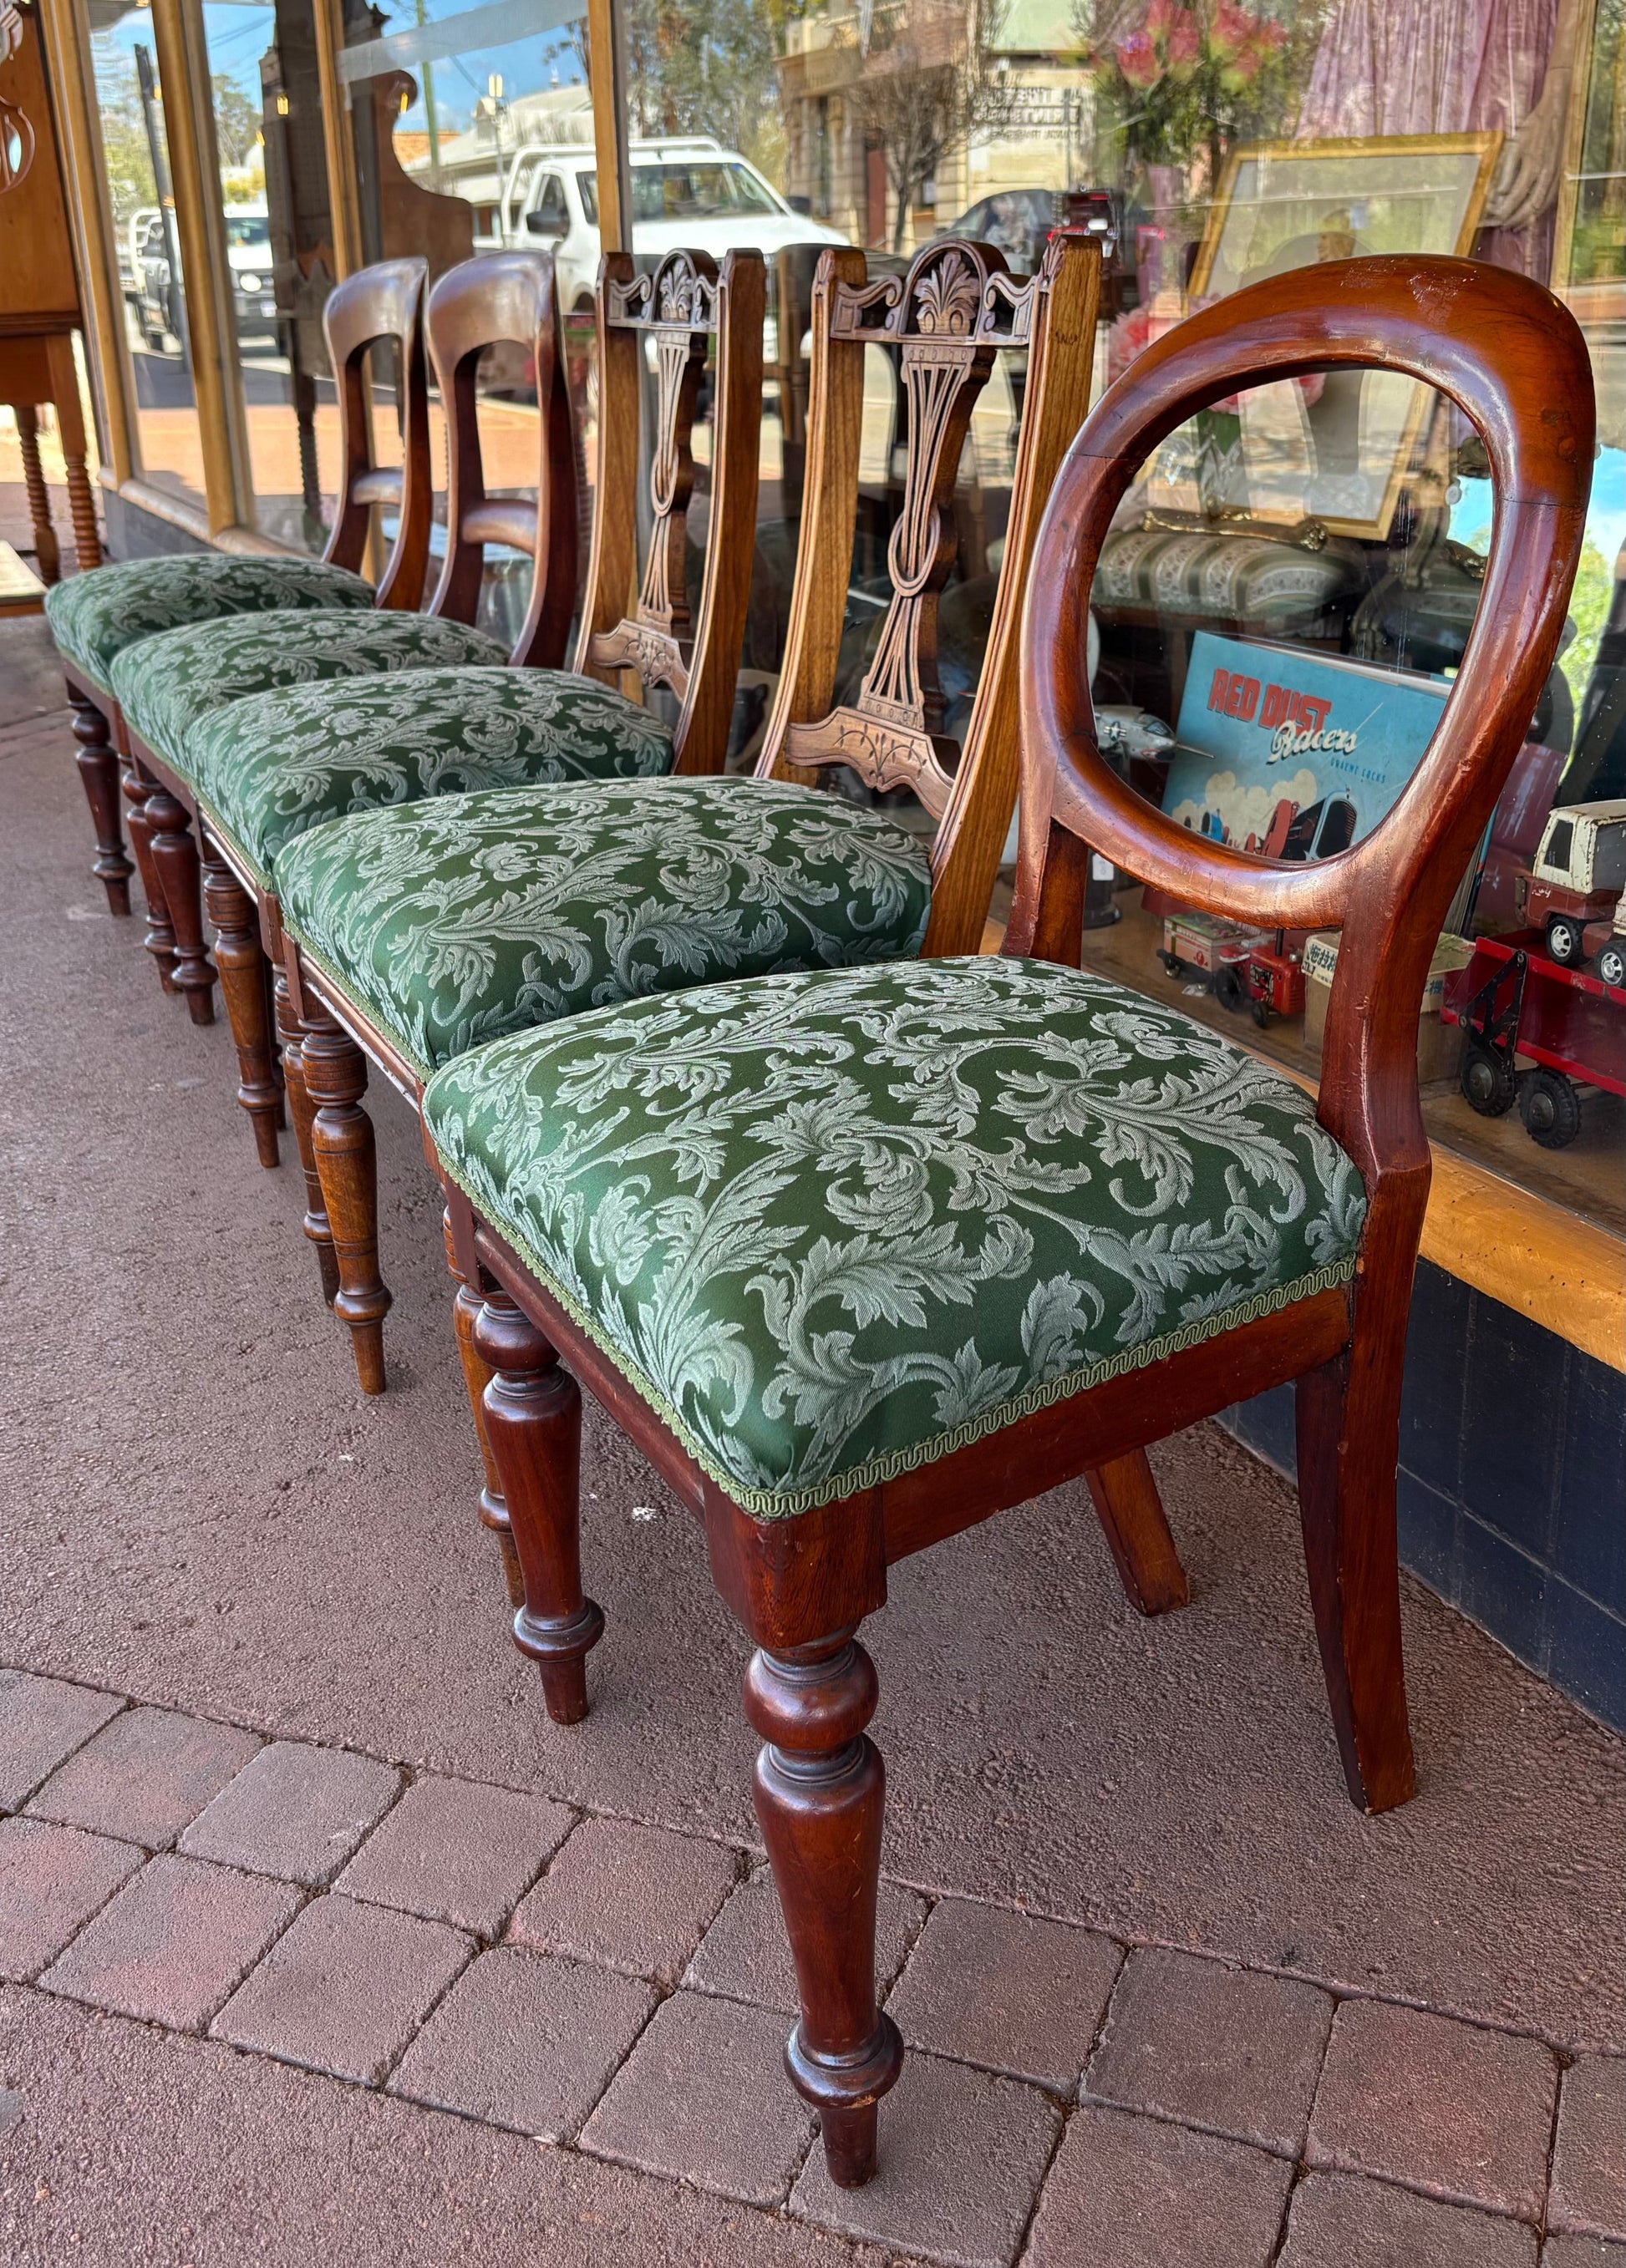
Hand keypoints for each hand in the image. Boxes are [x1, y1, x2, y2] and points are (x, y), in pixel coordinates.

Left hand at [1484, 89, 1569, 229]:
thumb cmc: (1534, 127)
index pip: (1515, 198)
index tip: (1493, 219)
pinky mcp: (1562, 174)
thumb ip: (1506, 171)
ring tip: (1514, 225)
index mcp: (1532, 166)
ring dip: (1527, 219)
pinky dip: (1540, 210)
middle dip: (1514, 219)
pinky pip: (1551, 199)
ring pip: (1542, 206)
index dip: (1504, 212)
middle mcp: (1546, 174)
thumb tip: (1498, 195)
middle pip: (1529, 207)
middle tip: (1502, 226)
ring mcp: (1556, 175)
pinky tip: (1531, 214)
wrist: (1558, 111)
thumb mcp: (1515, 145)